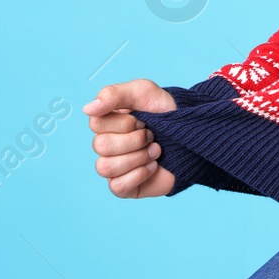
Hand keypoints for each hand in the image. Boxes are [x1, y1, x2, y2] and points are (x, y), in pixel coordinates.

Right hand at [83, 79, 177, 197]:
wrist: (192, 133)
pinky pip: (117, 186)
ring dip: (138, 157)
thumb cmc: (164, 110)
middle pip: (101, 146)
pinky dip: (139, 174)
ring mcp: (114, 167)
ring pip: (106, 167)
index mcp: (106, 122)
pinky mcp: (124, 186)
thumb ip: (112, 94)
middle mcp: (106, 145)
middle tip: (152, 135)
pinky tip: (153, 166)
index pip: (96, 124)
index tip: (143, 118)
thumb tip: (87, 109)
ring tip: (156, 150)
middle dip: (135, 140)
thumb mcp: (142, 91)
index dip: (124, 122)